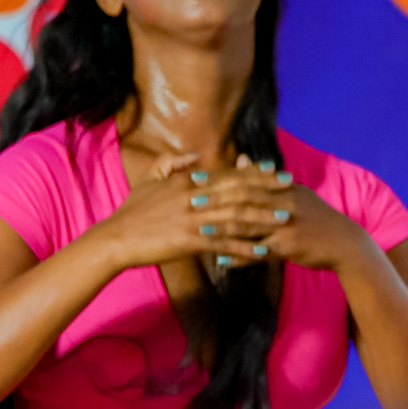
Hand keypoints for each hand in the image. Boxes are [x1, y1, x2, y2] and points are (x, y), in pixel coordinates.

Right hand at [85, 150, 362, 275]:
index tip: (275, 170)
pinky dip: (244, 248)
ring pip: (235, 216)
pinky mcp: (189, 241)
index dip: (253, 172)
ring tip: (285, 219)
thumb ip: (172, 163)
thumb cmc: (132, 211)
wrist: (116, 238)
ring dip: (262, 218)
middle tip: (291, 188)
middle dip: (267, 189)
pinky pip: (223, 244)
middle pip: (238, 191)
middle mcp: (194, 197)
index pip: (227, 174)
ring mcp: (193, 219)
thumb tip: (195, 155)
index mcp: (187, 182)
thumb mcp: (149, 179)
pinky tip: (262, 253)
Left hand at [193, 156, 367, 273]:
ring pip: (250, 224)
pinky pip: (260, 252)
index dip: (219, 178)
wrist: (344, 243)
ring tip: (200, 229)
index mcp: (282, 186)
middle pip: (244, 197)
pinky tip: (222, 261)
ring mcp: (286, 224)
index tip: (194, 177)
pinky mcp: (289, 247)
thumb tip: (242, 158)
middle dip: (216, 198)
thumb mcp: (293, 193)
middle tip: (191, 199)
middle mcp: (283, 202)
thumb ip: (264, 178)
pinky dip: (240, 256)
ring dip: (223, 228)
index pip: (245, 178)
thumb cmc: (314, 217)